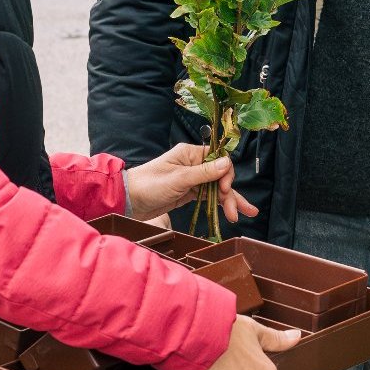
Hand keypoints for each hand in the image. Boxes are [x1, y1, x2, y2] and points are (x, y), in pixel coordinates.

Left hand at [125, 143, 258, 221]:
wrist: (128, 201)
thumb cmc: (149, 184)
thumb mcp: (178, 179)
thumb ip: (204, 173)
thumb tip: (227, 163)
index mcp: (190, 154)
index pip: (218, 159)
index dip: (226, 174)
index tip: (225, 188)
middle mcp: (194, 165)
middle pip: (220, 176)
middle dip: (230, 193)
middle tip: (236, 211)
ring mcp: (192, 180)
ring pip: (216, 189)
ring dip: (228, 201)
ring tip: (241, 215)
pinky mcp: (189, 193)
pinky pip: (208, 197)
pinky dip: (219, 205)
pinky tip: (230, 212)